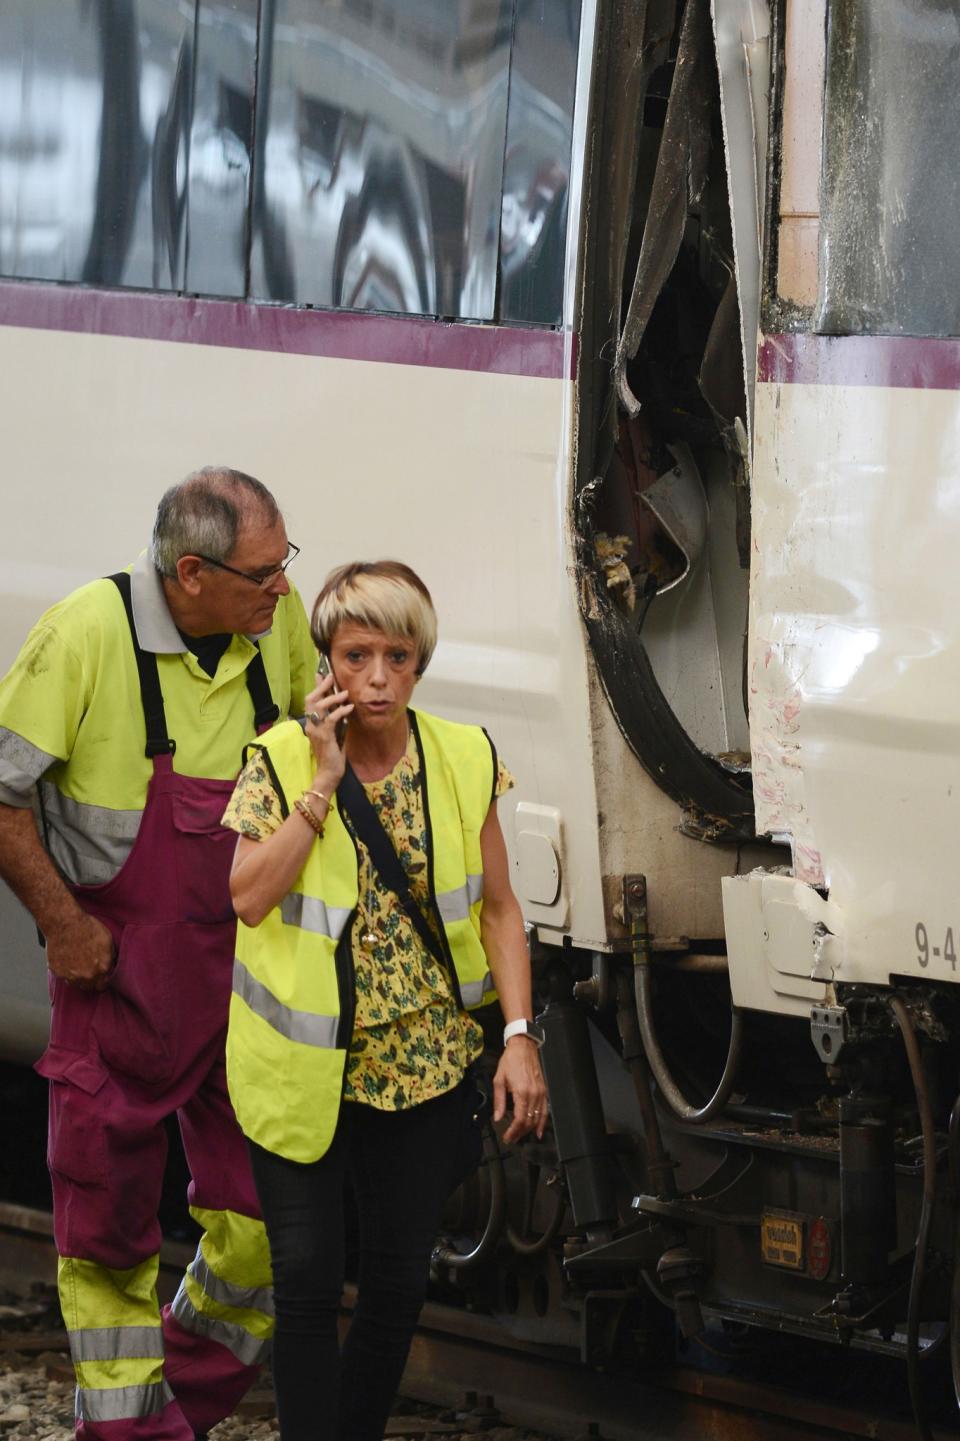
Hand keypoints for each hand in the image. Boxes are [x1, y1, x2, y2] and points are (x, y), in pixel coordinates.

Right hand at [46, 911, 114, 990]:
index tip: (99, 977)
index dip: (101, 981)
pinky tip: (67, 959)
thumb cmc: (86, 928)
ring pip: (76, 983)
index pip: (103, 985)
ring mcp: (71, 975)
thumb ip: (111, 956)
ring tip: (77, 963)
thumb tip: (112, 965)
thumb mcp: (107, 939)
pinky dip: (66, 971)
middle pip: (90, 987)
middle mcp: (88, 975)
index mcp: (102, 968)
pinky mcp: (58, 972)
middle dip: (91, 980)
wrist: (65, 923)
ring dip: (78, 977)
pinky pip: (64, 976)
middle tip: (88, 970)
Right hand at [304, 671, 353, 790]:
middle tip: (332, 677)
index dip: (316, 687)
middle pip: (311, 699)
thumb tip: (342, 705)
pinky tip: (350, 708)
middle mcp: (310, 725)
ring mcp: (315, 731)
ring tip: (345, 693)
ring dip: (333, 698)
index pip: (310, 700)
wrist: (329, 772)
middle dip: (321, 686)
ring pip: (319, 707)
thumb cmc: (333, 753)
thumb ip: (335, 719)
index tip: (323, 674)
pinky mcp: (324, 737)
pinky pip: (331, 719)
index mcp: (311, 723)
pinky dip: (341, 711)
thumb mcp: (335, 732)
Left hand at [492, 1036, 547, 1143]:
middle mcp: (533, 1094)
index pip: (519, 1120)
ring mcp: (540, 1093)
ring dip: (529, 1130)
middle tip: (511, 1138)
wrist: (523, 1047)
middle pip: (528, 1122)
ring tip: (520, 1136)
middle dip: (520, 1133)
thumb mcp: (499, 1079)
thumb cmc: (511, 1060)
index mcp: (521, 1092)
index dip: (513, 1132)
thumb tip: (497, 1117)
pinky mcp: (544, 1091)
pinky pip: (545, 1111)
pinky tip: (539, 1131)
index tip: (507, 1137)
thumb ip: (498, 1101)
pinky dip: (543, 1122)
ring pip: (537, 1118)